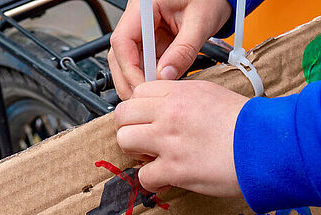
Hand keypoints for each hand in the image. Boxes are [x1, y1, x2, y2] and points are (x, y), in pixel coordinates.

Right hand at [108, 0, 231, 98]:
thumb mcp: (200, 22)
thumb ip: (183, 50)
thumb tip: (166, 76)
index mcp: (144, 6)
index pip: (123, 41)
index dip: (129, 68)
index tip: (143, 87)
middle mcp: (138, 17)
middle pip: (120, 53)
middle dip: (130, 78)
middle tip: (144, 98)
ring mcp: (143, 28)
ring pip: (130, 59)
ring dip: (140, 78)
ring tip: (155, 94)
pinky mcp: (152, 38)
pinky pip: (145, 60)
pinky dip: (151, 74)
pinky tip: (161, 84)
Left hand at [114, 79, 244, 197]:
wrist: (266, 145)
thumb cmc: (250, 124)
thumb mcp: (215, 96)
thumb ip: (187, 99)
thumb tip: (173, 108)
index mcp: (180, 92)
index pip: (138, 93)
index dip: (140, 110)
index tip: (147, 121)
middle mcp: (170, 112)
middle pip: (123, 115)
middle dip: (131, 129)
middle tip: (145, 141)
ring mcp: (169, 140)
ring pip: (125, 141)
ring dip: (136, 153)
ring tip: (154, 159)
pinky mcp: (174, 169)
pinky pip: (144, 176)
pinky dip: (152, 181)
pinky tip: (166, 180)